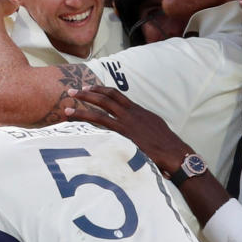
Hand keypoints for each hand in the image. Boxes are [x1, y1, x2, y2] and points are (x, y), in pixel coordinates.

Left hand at [64, 86, 189, 172]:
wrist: (175, 153)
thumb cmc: (167, 144)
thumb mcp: (154, 126)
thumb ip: (141, 122)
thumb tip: (135, 123)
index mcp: (138, 110)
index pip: (116, 94)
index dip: (100, 90)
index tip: (88, 88)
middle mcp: (131, 114)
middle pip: (105, 98)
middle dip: (87, 94)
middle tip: (72, 92)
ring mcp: (127, 125)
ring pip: (99, 112)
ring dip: (81, 109)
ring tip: (66, 109)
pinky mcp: (124, 137)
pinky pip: (102, 128)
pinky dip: (88, 126)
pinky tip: (77, 128)